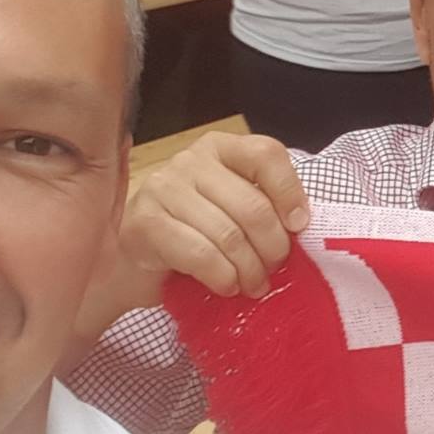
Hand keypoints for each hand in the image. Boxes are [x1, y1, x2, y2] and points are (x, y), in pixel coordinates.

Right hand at [119, 131, 310, 298]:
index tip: (298, 227)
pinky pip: (201, 255)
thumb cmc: (195, 234)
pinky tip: (226, 286)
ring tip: (253, 284)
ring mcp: (163, 188)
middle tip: (273, 269)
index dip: (290, 193)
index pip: (266, 154)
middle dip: (272, 247)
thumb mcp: (233, 209)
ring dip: (249, 269)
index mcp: (219, 147)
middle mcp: (189, 160)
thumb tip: (298, 224)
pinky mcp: (145, 223)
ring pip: (229, 235)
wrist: (134, 263)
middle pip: (252, 205)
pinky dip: (222, 277)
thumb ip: (263, 204)